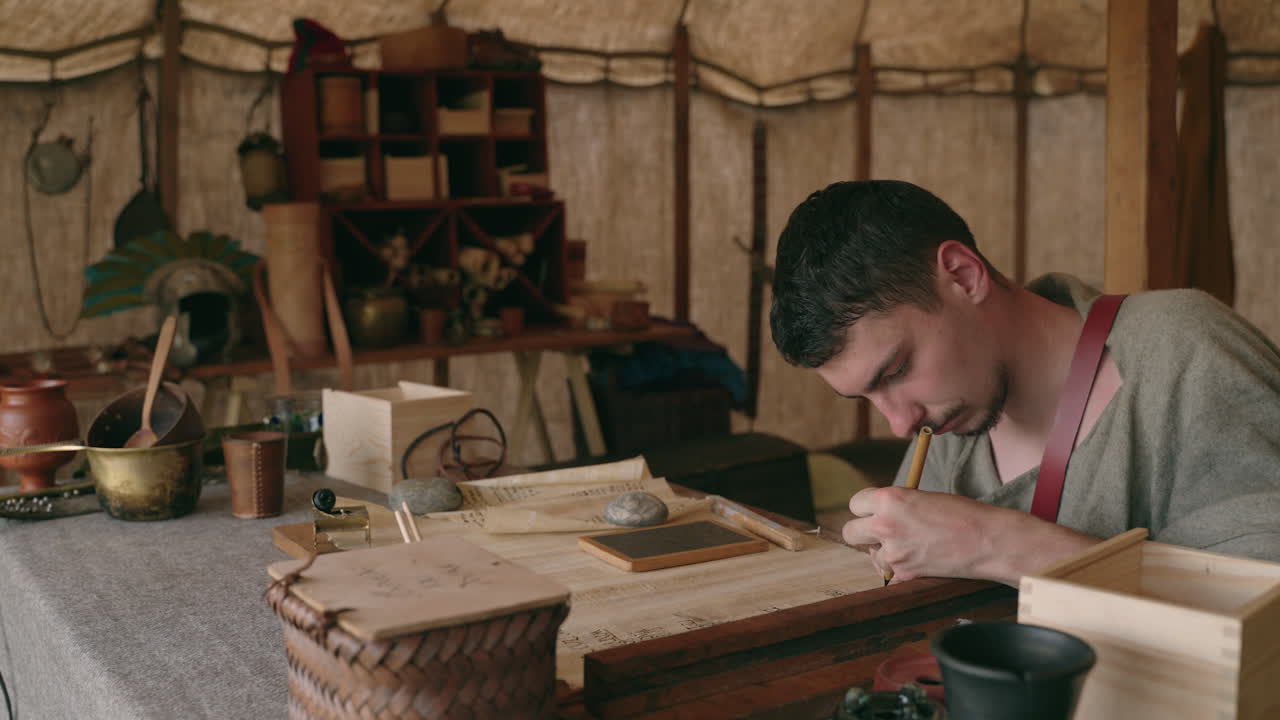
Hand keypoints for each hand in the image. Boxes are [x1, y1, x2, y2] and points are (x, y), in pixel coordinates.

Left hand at [843, 486, 1097, 585]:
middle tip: (880, 532)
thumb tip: (878, 516)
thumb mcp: (922, 497)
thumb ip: (896, 506)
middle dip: (863, 532)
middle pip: (850, 532)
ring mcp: (893, 552)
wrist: (988, 540)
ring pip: (870, 554)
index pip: (856, 503)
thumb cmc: (962, 514)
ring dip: (883, 552)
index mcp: (889, 499)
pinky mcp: (903, 573)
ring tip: (909, 546)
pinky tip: (916, 561)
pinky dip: (898, 570)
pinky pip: (888, 573)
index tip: (876, 511)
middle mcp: (884, 525)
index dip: (866, 508)